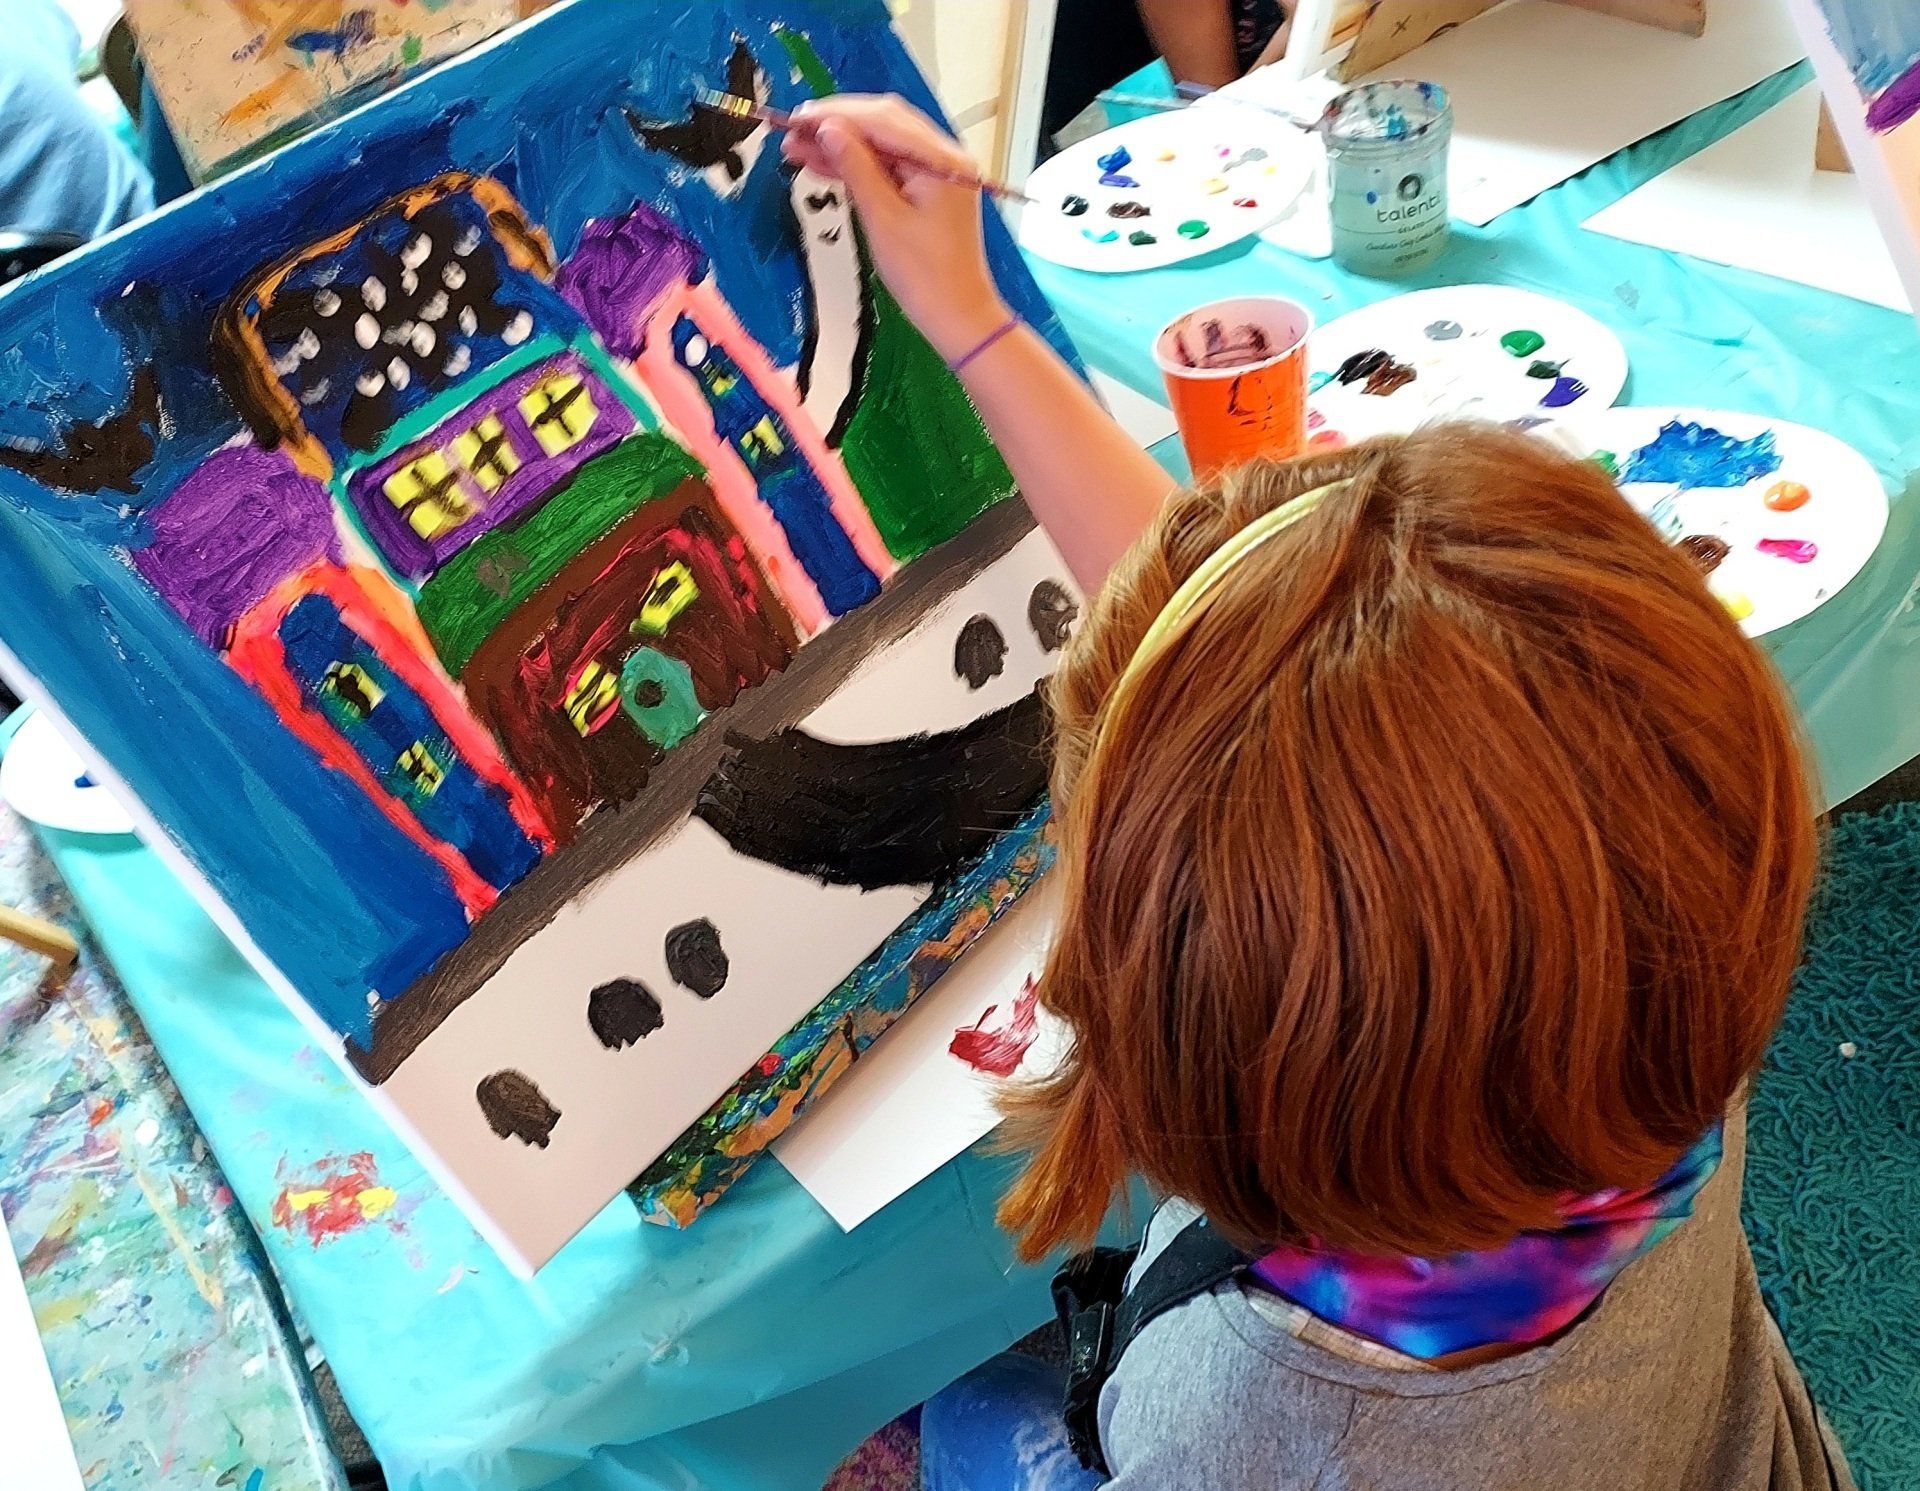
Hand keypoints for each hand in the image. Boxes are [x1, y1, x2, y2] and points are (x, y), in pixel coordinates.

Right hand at [782, 94, 1011, 362]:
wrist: (956, 316)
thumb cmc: (925, 277)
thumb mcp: (882, 218)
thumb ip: (856, 167)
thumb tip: (829, 130)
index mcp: (942, 160)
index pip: (883, 119)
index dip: (837, 115)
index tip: (799, 118)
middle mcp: (945, 157)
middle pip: (883, 123)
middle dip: (836, 125)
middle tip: (793, 131)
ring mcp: (938, 172)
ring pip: (882, 145)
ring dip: (841, 145)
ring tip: (797, 148)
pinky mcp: (928, 190)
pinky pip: (889, 167)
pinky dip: (858, 166)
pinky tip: (823, 164)